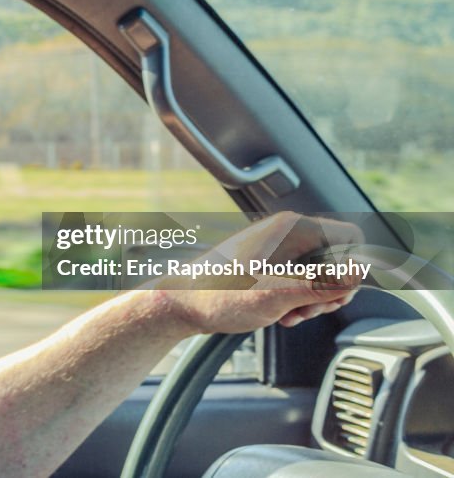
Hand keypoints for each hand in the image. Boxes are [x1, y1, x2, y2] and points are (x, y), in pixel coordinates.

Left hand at [161, 212, 362, 333]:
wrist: (181, 303)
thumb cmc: (220, 296)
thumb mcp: (276, 295)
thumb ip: (321, 284)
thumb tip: (360, 273)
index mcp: (292, 228)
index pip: (351, 238)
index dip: (352, 269)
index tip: (334, 295)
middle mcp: (286, 232)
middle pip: (339, 259)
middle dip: (330, 291)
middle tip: (307, 310)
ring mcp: (277, 247)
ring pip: (320, 275)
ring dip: (313, 300)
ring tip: (289, 313)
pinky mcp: (269, 264)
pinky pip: (300, 281)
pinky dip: (297, 300)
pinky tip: (280, 314)